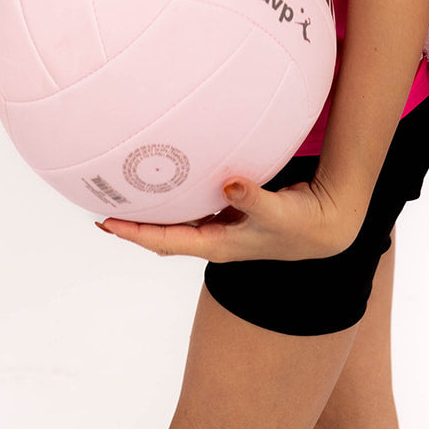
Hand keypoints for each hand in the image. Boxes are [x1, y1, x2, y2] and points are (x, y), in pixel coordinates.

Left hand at [96, 172, 365, 263]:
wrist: (325, 227)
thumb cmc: (300, 223)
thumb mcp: (277, 211)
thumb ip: (253, 198)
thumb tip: (227, 183)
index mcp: (218, 245)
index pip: (165, 241)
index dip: (135, 234)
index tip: (107, 223)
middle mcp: (215, 239)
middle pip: (163, 236)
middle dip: (133, 227)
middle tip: (104, 212)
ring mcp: (223, 229)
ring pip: (178, 225)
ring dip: (153, 216)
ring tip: (129, 199)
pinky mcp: (233, 216)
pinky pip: (195, 211)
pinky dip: (177, 203)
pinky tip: (171, 186)